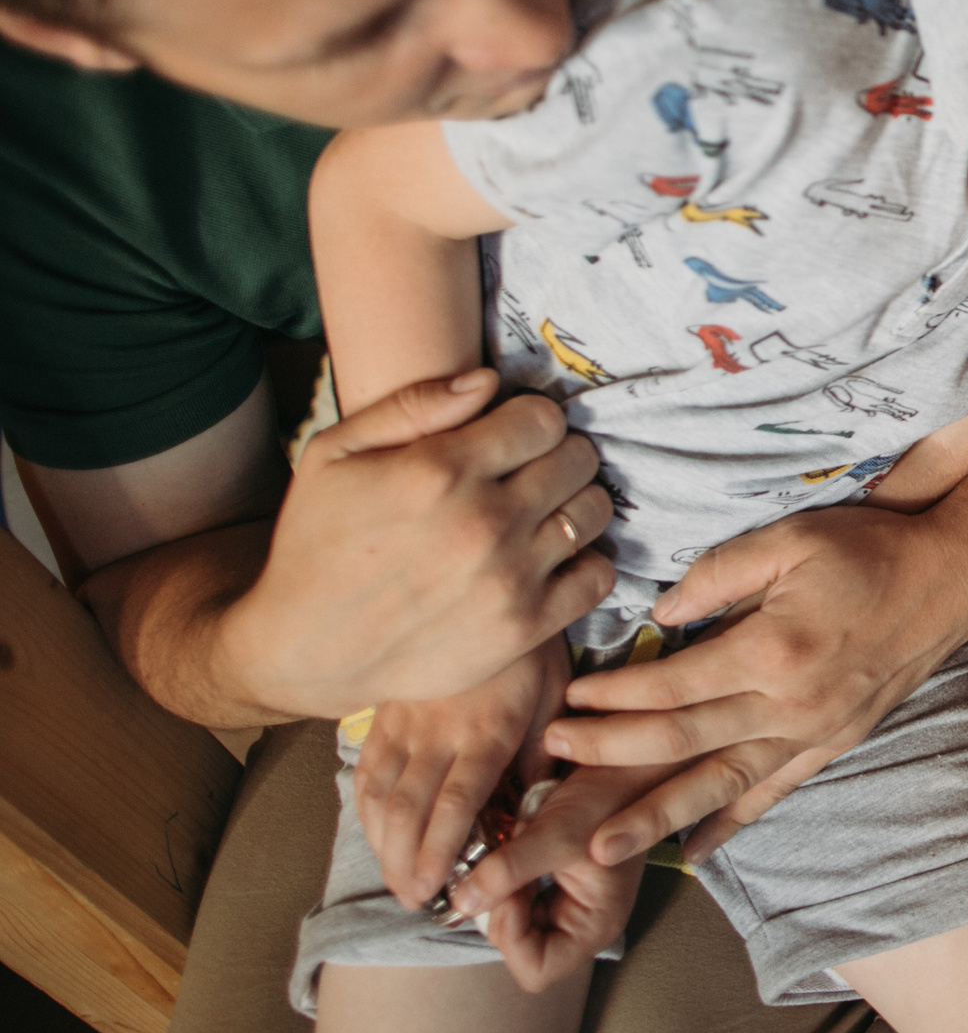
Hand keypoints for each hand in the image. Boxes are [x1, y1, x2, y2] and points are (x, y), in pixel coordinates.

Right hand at [223, 370, 615, 718]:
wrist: (303, 651)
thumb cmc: (316, 544)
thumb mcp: (334, 453)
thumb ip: (412, 405)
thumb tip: (488, 381)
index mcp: (440, 471)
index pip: (544, 418)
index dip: (530, 420)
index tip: (512, 436)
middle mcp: (484, 522)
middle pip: (577, 459)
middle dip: (557, 456)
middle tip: (527, 472)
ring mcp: (510, 577)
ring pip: (595, 511)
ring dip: (576, 504)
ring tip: (540, 512)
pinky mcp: (524, 627)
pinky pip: (599, 576)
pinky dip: (586, 562)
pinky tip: (551, 559)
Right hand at [354, 641, 569, 908]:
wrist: (485, 587)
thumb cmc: (530, 649)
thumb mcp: (552, 694)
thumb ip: (539, 752)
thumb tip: (532, 808)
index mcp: (486, 730)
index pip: (455, 802)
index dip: (440, 850)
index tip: (436, 888)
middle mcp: (438, 729)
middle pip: (411, 808)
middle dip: (406, 860)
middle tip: (412, 899)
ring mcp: (406, 719)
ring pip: (381, 791)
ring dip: (383, 841)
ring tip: (393, 877)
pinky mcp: (386, 709)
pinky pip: (367, 764)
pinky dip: (366, 805)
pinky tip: (375, 830)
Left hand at [448, 762, 667, 990]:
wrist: (627, 757)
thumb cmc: (610, 794)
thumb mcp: (556, 832)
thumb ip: (508, 871)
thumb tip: (461, 903)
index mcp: (595, 926)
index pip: (535, 969)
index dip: (512, 936)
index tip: (509, 888)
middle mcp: (582, 922)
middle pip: (518, 947)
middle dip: (501, 907)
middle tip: (503, 861)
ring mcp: (567, 903)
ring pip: (510, 920)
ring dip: (499, 886)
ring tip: (513, 846)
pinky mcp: (554, 881)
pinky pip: (512, 894)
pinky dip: (502, 873)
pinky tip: (513, 842)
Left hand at [541, 499, 967, 864]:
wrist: (944, 580)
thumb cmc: (866, 548)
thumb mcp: (788, 539)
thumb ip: (717, 574)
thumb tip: (660, 615)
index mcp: (771, 649)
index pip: (673, 684)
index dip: (615, 694)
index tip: (569, 697)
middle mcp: (788, 705)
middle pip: (681, 740)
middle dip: (610, 752)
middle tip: (554, 758)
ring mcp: (811, 733)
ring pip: (719, 785)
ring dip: (655, 817)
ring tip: (600, 849)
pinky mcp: (830, 745)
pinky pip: (772, 794)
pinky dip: (732, 825)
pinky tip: (695, 851)